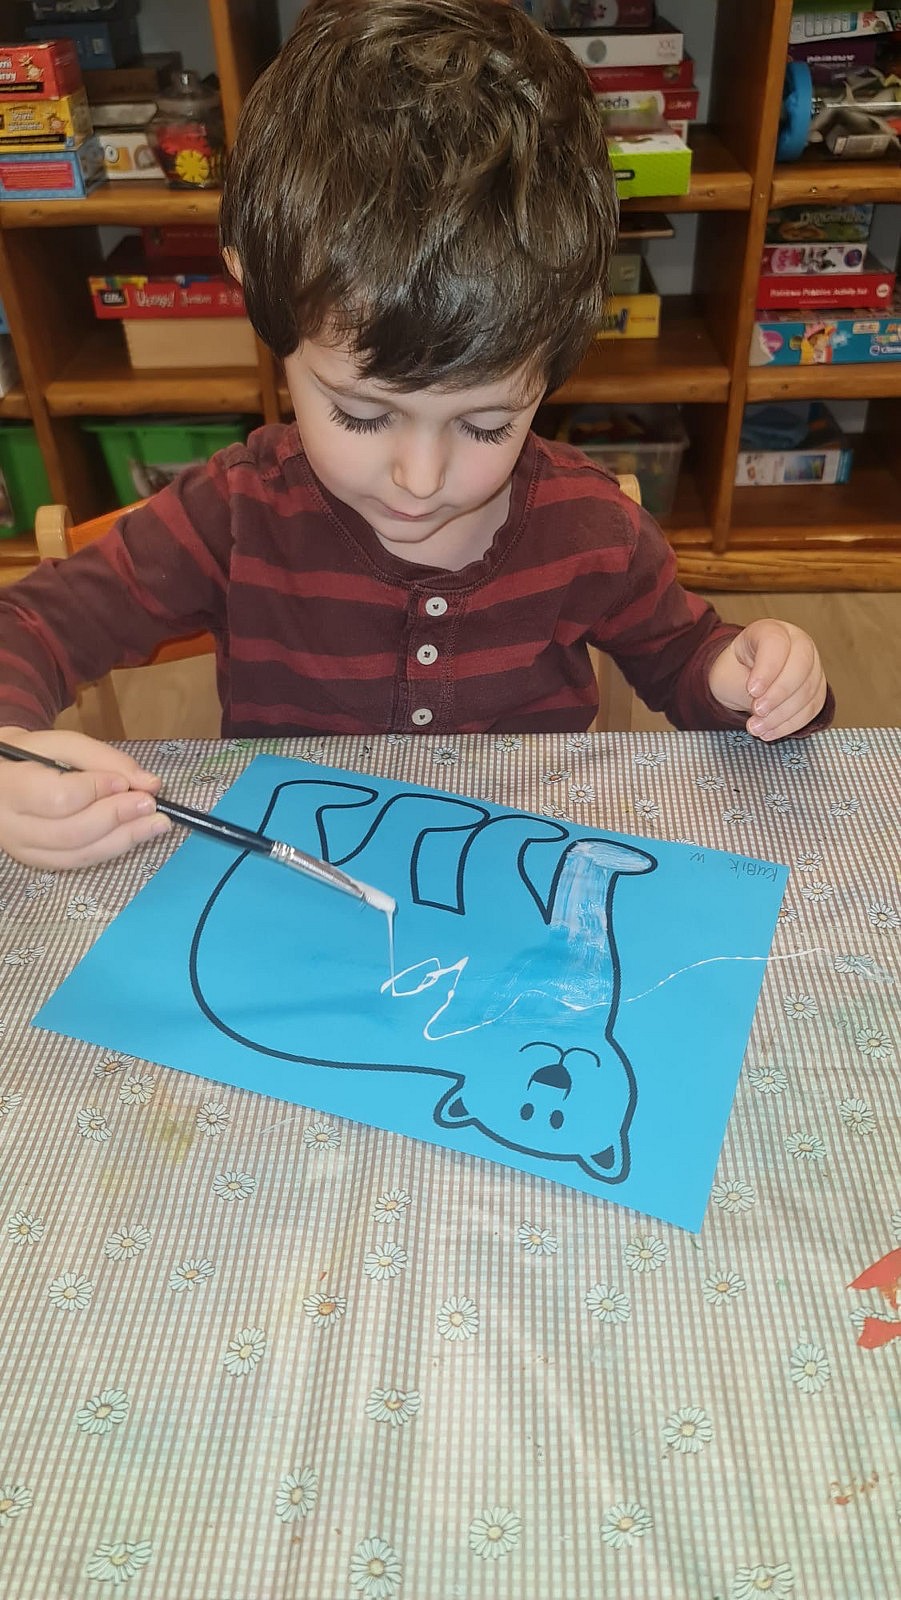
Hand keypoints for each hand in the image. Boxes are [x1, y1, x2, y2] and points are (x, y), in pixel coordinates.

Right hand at [0, 726, 170, 869]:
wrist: (4, 778)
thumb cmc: (35, 755)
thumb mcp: (65, 744)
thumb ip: (105, 759)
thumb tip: (150, 783)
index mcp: (11, 786)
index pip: (58, 798)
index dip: (97, 791)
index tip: (127, 782)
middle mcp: (12, 825)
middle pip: (71, 832)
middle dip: (117, 818)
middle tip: (152, 804)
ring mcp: (24, 849)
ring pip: (78, 854)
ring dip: (124, 839)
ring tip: (157, 824)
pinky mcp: (39, 862)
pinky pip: (80, 862)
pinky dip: (112, 848)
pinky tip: (136, 834)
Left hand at [707, 620, 826, 740]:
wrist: (742, 680)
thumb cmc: (733, 672)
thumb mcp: (728, 676)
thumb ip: (745, 687)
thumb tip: (765, 708)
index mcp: (770, 631)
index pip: (776, 643)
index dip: (767, 669)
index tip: (752, 690)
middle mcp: (797, 642)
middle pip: (801, 665)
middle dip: (779, 693)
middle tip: (757, 711)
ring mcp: (811, 665)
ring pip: (808, 690)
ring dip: (782, 714)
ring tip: (757, 728)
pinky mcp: (816, 688)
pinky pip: (812, 708)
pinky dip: (791, 724)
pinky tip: (769, 732)